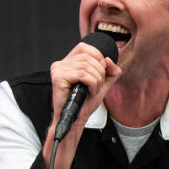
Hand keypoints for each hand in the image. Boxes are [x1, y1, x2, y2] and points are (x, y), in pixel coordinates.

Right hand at [43, 41, 120, 168]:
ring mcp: (58, 69)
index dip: (98, 57)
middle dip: (100, 73)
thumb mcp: (102, 84)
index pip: (86, 48)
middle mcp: (61, 63)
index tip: (100, 73)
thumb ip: (110, 71)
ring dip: (96, 81)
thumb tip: (109, 60)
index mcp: (69, 61)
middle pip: (89, 57)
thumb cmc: (84, 103)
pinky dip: (91, 84)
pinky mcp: (58, 77)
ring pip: (87, 66)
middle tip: (97, 87)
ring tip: (92, 91)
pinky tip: (89, 92)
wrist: (75, 120)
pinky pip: (82, 74)